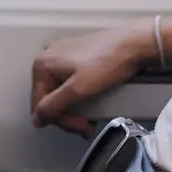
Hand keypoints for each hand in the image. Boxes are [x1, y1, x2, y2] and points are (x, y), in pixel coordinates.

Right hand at [30, 22, 151, 136]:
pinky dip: (79, 97)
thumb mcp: (77, 89)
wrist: (134, 44)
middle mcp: (49, 58)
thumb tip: (37, 118)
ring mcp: (63, 57)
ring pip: (60, 93)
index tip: (79, 127)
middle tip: (85, 125)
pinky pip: (70, 84)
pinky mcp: (76, 58)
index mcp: (42, 64)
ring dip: (74, 109)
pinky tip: (90, 103)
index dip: (60, 120)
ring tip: (89, 117)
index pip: (40, 105)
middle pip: (50, 99)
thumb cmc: (110, 60)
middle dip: (68, 116)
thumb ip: (53, 106)